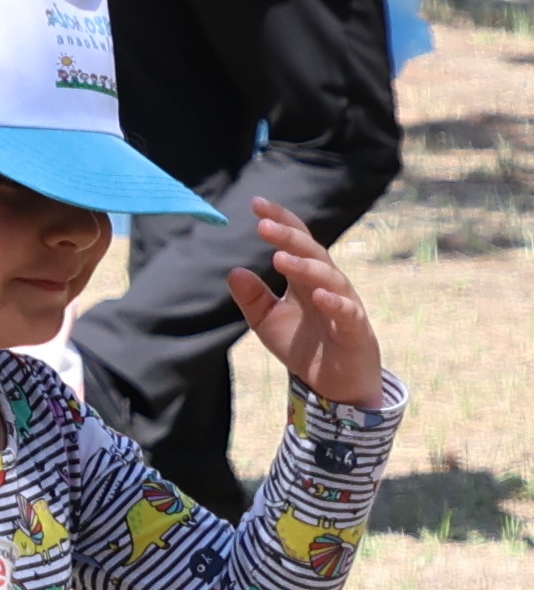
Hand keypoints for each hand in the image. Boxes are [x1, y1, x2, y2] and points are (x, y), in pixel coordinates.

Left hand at [226, 200, 386, 404]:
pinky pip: (347, 312)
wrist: (334, 385)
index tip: (256, 204)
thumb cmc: (304, 346)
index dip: (280, 222)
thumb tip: (233, 271)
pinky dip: (335, 302)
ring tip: (280, 258)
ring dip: (306, 267)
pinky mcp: (356, 330)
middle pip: (312, 253)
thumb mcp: (267, 321)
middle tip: (263, 225)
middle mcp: (328, 285)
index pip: (295, 243)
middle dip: (289, 237)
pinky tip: (318, 295)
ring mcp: (345, 305)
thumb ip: (252, 297)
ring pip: (330, 278)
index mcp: (306, 280)